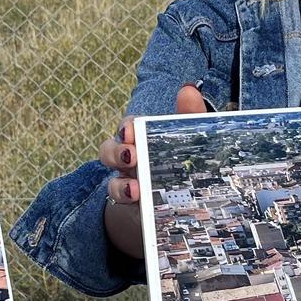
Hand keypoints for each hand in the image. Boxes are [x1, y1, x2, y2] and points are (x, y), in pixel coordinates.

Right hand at [102, 85, 206, 260]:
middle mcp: (130, 162)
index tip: (131, 130)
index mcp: (142, 140)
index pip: (128, 127)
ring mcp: (129, 187)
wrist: (183, 201)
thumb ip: (190, 115)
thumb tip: (188, 88)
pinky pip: (126, 211)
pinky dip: (131, 209)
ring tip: (135, 190)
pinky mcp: (135, 211)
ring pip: (112, 184)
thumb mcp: (190, 139)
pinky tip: (142, 208)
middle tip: (131, 156)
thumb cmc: (184, 160)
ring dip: (120, 186)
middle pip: (110, 152)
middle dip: (117, 153)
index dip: (127, 127)